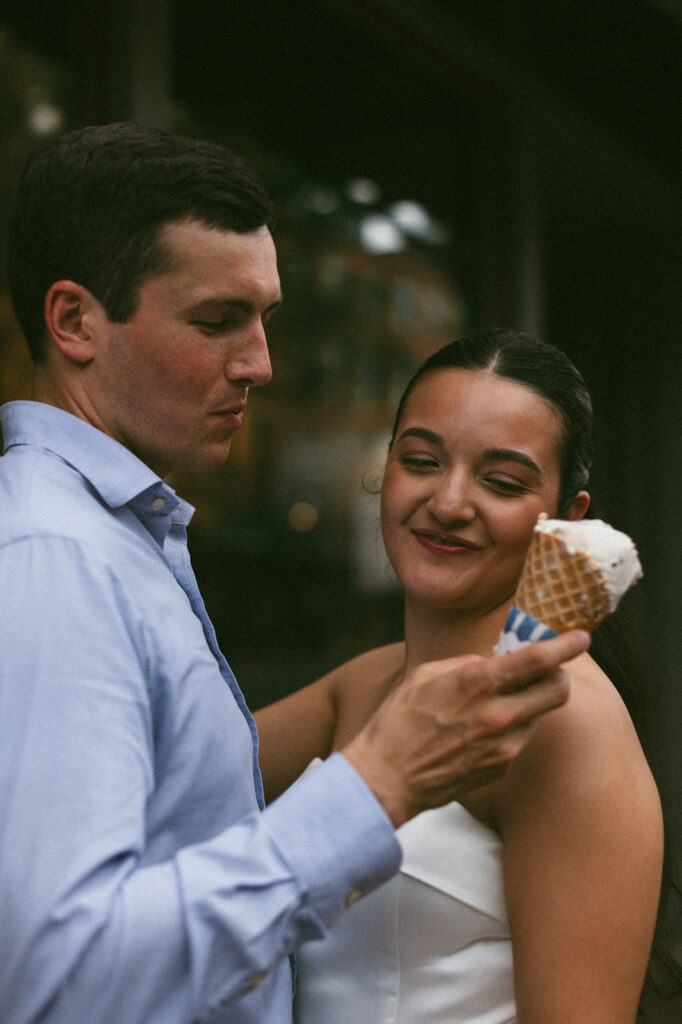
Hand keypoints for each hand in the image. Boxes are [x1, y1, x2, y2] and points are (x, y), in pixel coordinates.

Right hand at [342, 630, 589, 826]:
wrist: (386, 778)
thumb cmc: (399, 723)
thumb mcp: (426, 676)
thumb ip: (467, 665)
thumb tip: (493, 661)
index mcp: (477, 684)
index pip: (538, 659)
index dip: (566, 645)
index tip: (581, 636)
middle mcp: (498, 715)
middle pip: (558, 690)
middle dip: (559, 676)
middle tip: (548, 671)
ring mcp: (504, 746)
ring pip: (541, 715)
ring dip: (530, 704)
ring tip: (497, 705)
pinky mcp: (503, 768)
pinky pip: (521, 740)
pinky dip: (512, 730)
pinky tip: (482, 732)